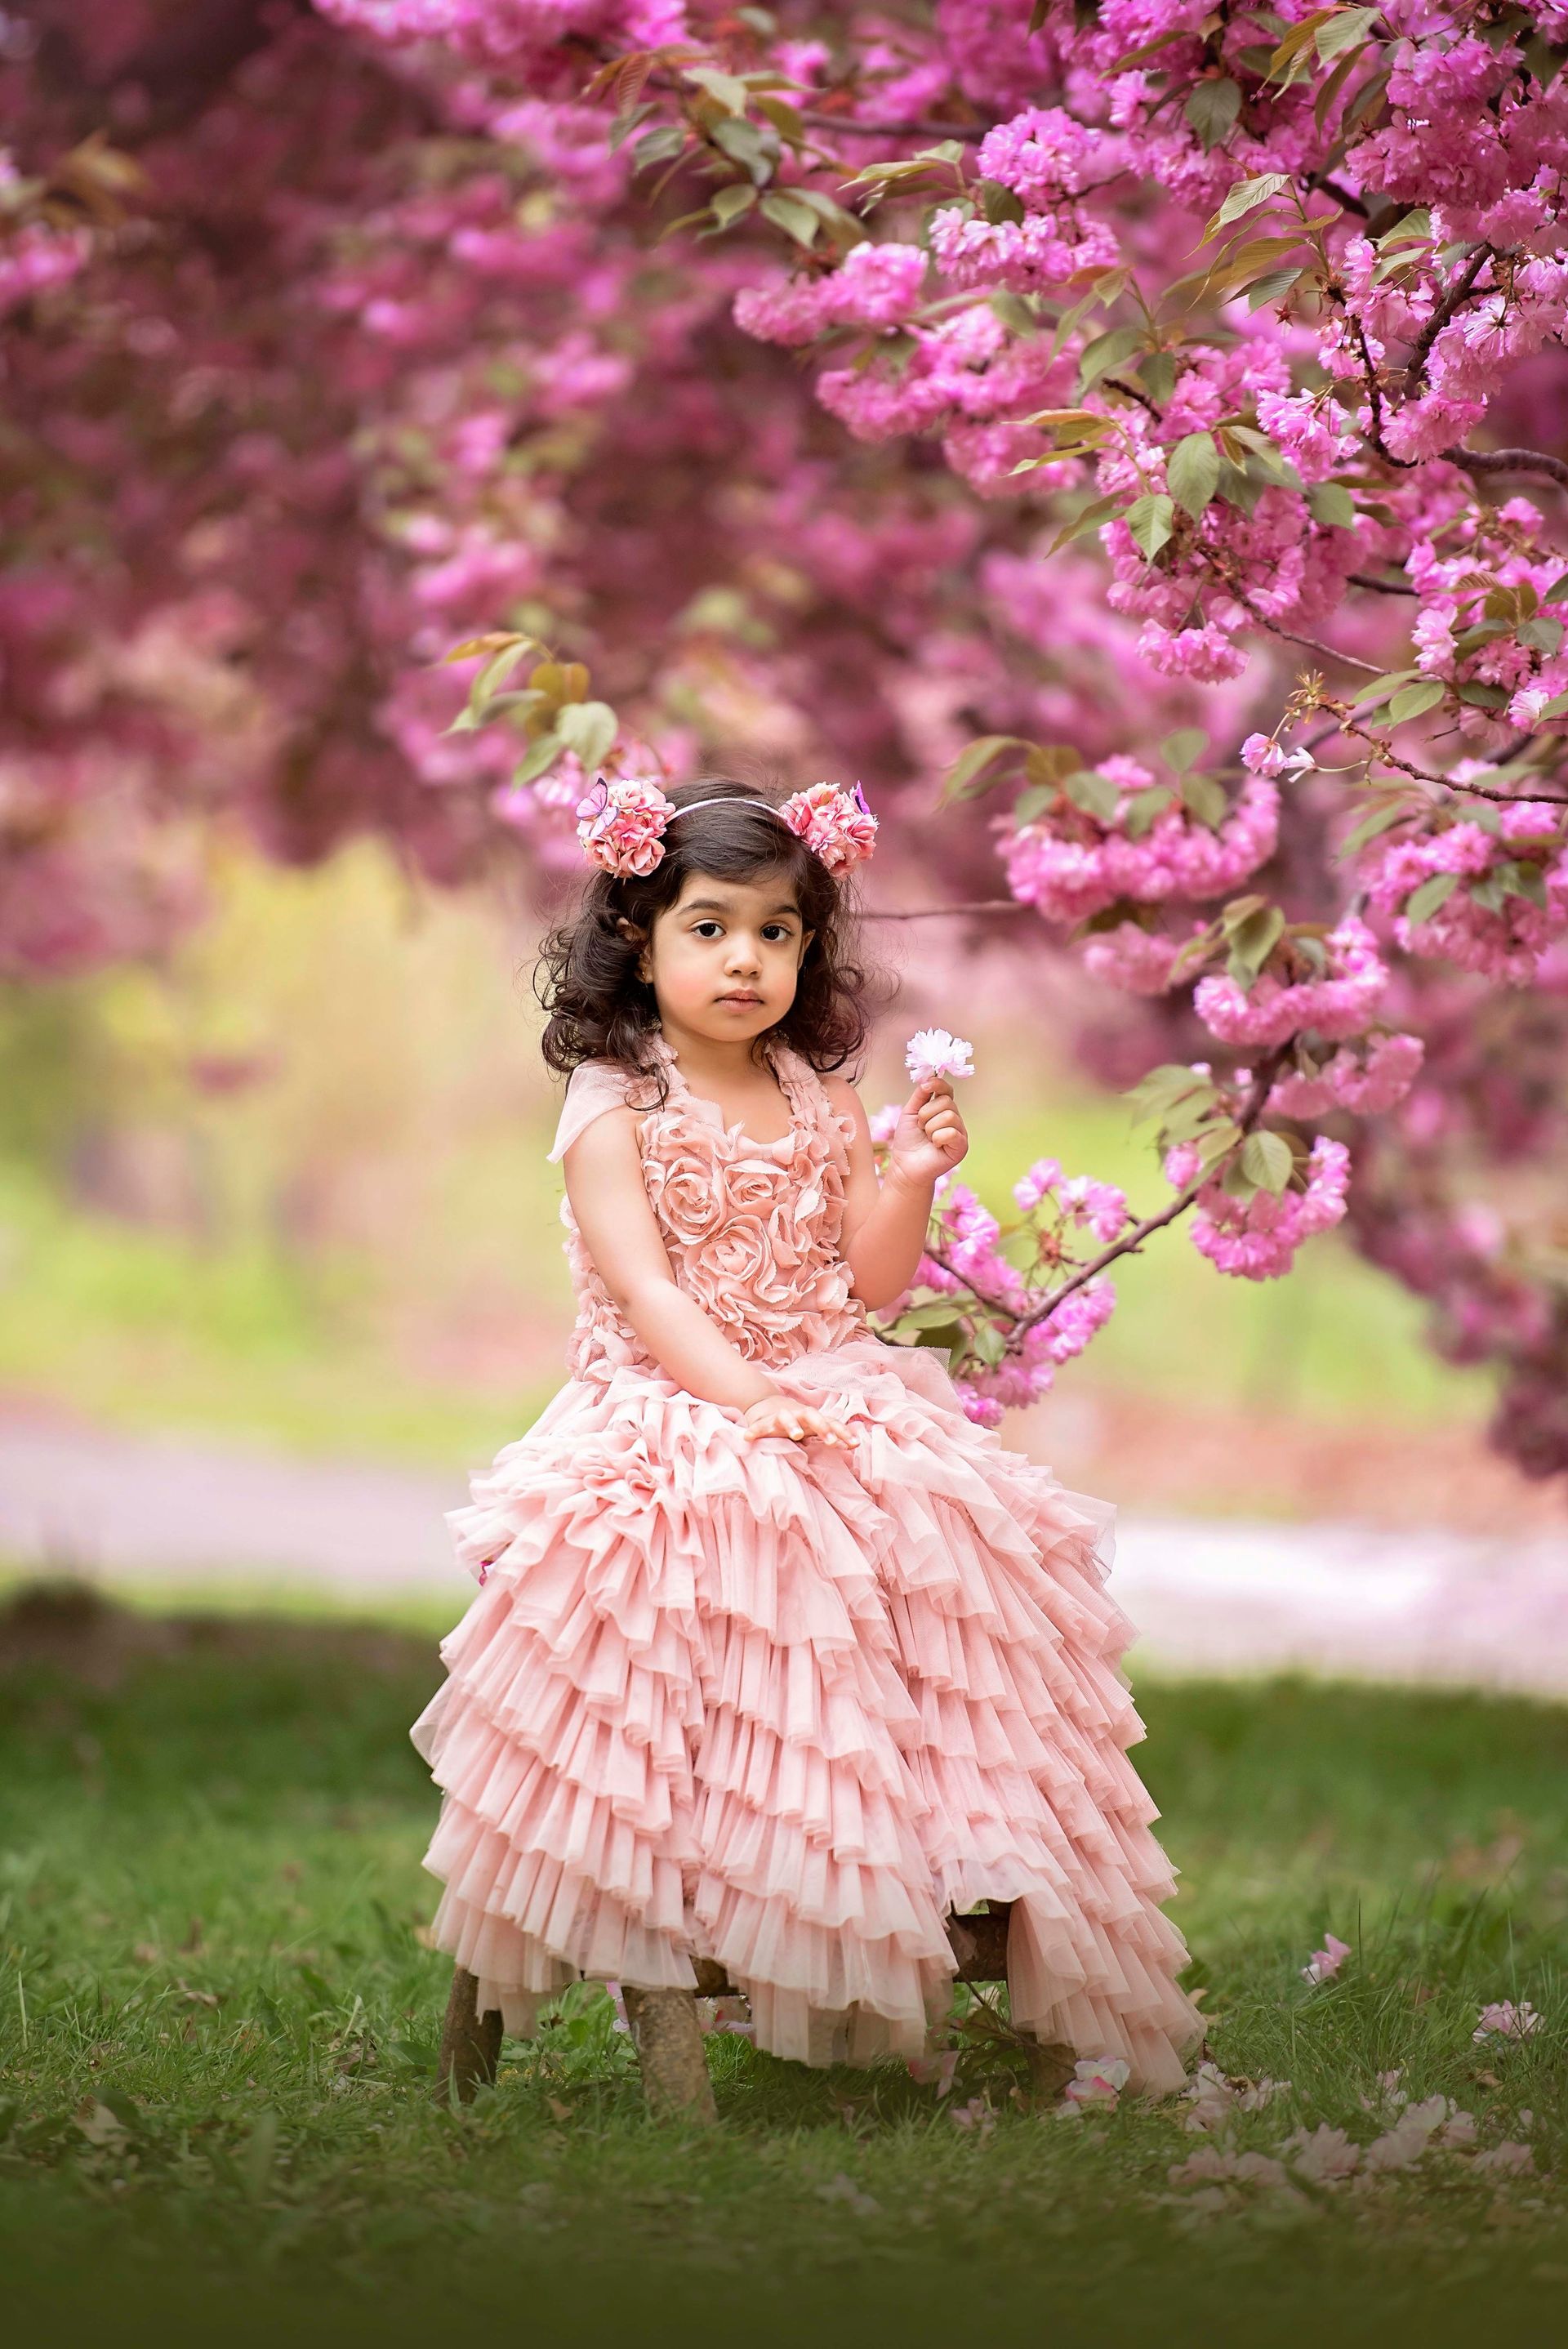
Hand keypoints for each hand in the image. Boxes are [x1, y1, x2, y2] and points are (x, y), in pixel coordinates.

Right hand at [740, 1393, 858, 1448]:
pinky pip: (758, 1426)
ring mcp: (780, 1417)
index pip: (831, 1422)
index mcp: (813, 1419)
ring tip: (795, 1435)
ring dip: (791, 1424)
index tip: (854, 1444)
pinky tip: (748, 1438)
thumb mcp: (814, 1428)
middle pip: (812, 1415)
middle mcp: (799, 1415)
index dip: (842, 1432)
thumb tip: (855, 1445)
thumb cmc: (798, 1421)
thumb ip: (832, 1434)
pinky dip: (754, 1431)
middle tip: (830, 1441)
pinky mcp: (763, 1422)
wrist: (767, 1405)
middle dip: (822, 1427)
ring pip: (786, 1417)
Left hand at [884, 1075, 967, 1189]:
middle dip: (926, 1114)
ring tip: (927, 1138)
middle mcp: (954, 1118)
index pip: (947, 1089)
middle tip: (921, 1127)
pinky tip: (935, 1146)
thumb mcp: (910, 1112)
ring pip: (948, 1116)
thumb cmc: (908, 1140)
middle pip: (945, 1102)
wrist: (905, 1165)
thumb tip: (929, 1078)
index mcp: (943, 1109)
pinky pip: (952, 1132)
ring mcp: (960, 1132)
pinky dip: (938, 1138)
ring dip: (930, 1128)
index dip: (938, 1085)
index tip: (926, 1087)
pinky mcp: (961, 1147)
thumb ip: (920, 1095)